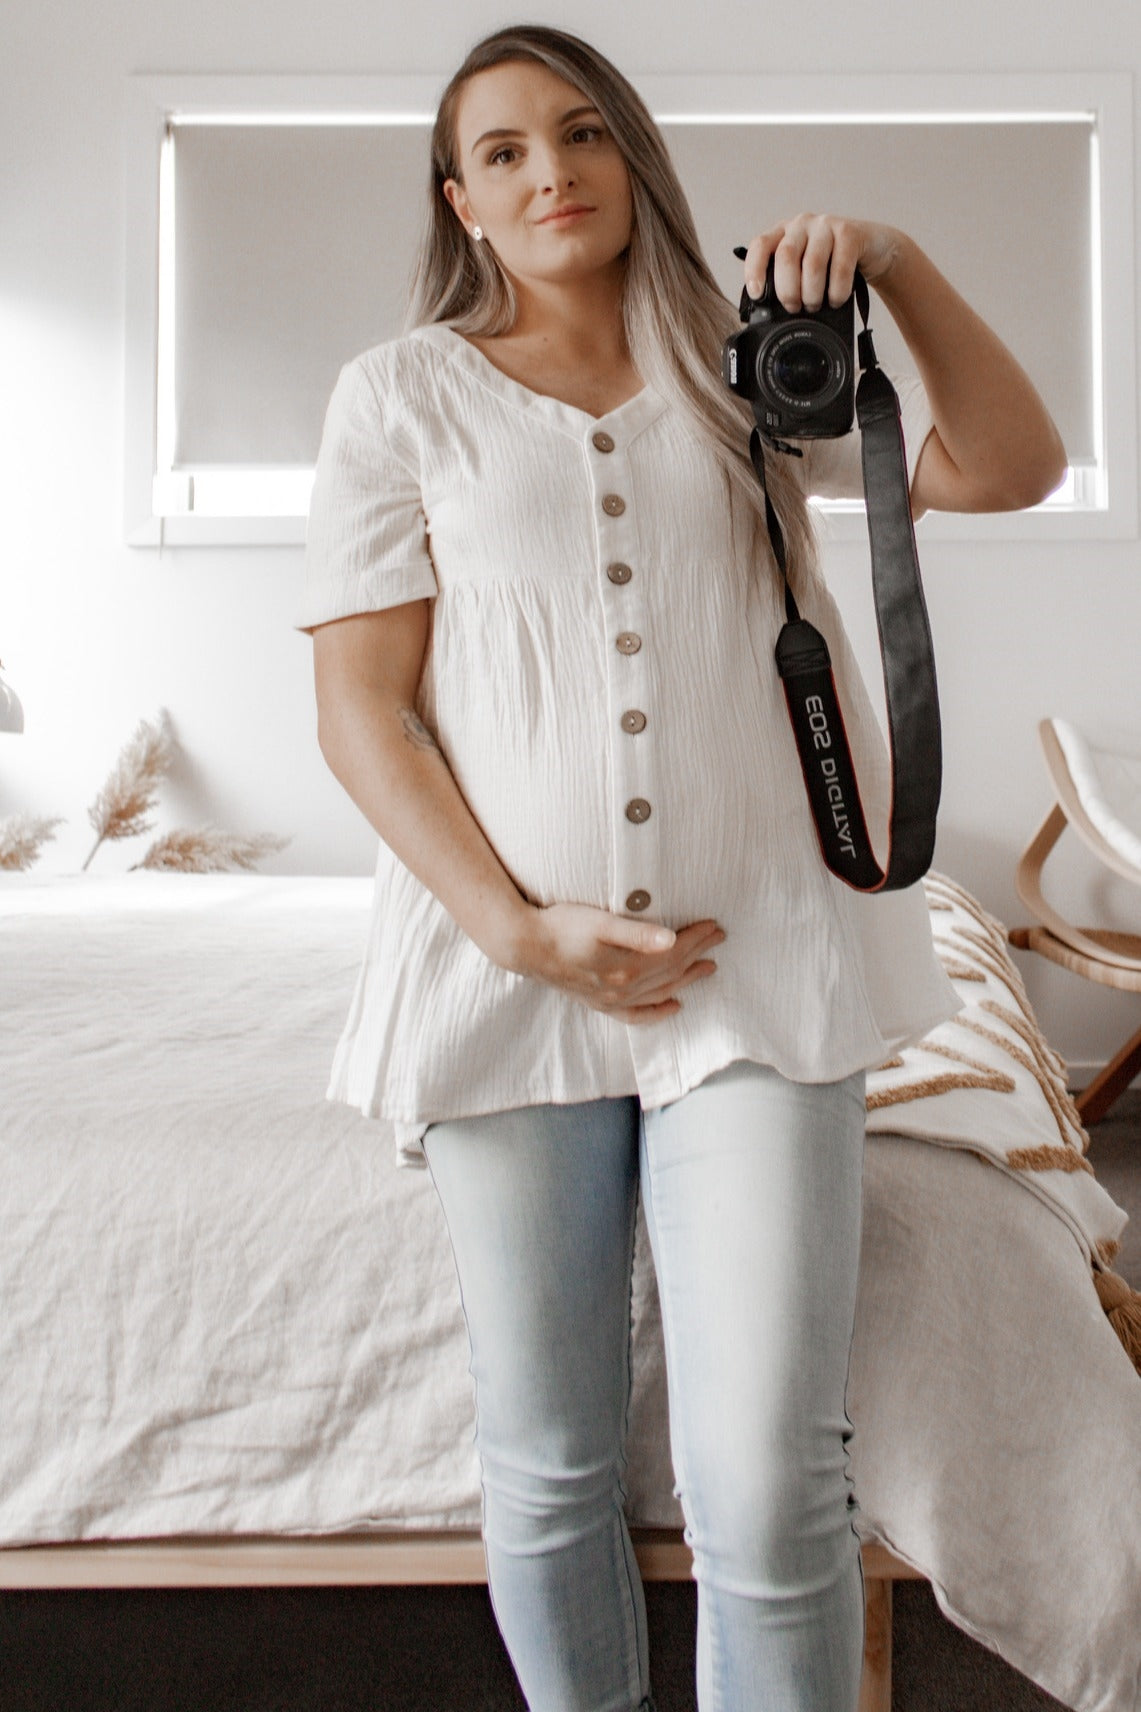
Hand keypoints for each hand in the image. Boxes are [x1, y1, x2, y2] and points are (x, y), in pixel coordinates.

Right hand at [513, 902, 724, 1023]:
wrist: (525, 946)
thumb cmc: (562, 926)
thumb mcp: (600, 922)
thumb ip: (637, 933)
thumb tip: (671, 940)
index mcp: (626, 967)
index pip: (673, 953)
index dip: (696, 939)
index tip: (714, 926)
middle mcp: (622, 989)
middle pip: (670, 972)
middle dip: (697, 955)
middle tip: (719, 940)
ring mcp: (611, 999)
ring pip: (659, 992)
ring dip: (686, 980)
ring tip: (707, 969)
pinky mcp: (599, 1003)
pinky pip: (636, 1014)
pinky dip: (657, 1012)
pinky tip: (673, 1007)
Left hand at [741, 214, 901, 312]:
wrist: (873, 250)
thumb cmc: (833, 265)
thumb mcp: (805, 271)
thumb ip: (788, 281)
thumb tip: (769, 315)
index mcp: (783, 234)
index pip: (760, 246)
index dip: (754, 270)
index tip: (757, 294)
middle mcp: (801, 225)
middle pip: (785, 257)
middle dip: (788, 290)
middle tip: (795, 308)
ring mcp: (825, 225)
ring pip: (812, 264)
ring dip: (812, 294)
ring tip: (816, 306)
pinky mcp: (849, 233)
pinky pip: (840, 268)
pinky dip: (837, 292)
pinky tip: (837, 299)